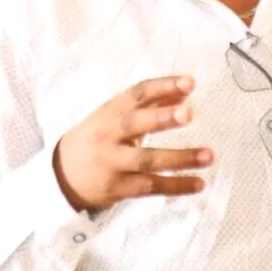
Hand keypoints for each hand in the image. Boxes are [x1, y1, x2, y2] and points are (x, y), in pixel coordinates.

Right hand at [52, 75, 213, 211]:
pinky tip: (199, 183)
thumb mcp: (116, 116)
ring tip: (209, 155)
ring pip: (147, 161)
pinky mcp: (118, 188)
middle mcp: (109, 135)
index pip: (137, 94)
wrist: (62, 174)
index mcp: (110, 111)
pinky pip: (150, 187)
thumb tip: (185, 93)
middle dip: (162, 118)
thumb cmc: (98, 138)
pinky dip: (176, 186)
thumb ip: (150, 104)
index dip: (163, 87)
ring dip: (179, 158)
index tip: (189, 82)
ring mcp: (112, 163)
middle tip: (189, 113)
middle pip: (135, 124)